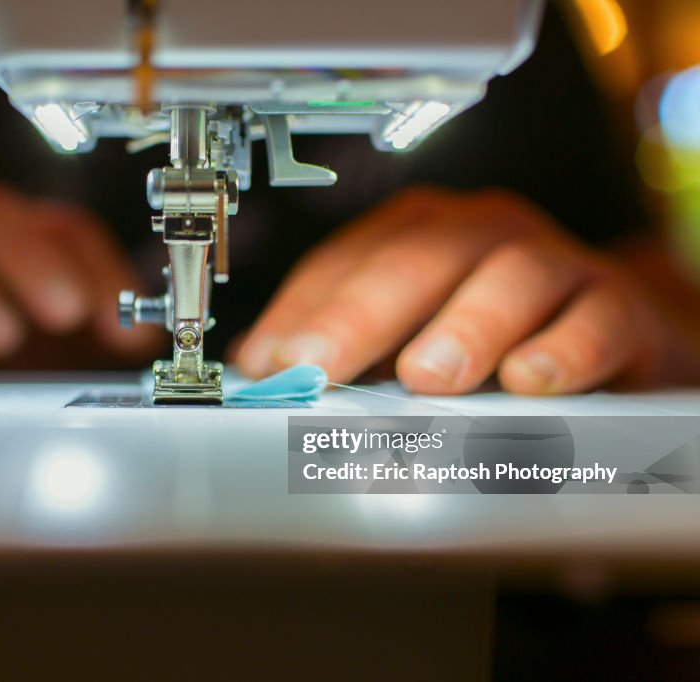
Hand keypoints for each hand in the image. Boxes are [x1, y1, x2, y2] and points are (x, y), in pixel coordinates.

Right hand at [0, 181, 160, 367]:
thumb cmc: (29, 381)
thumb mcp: (87, 364)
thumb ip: (118, 343)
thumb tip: (145, 338)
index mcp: (36, 255)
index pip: (65, 229)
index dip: (96, 267)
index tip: (114, 323)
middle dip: (27, 257)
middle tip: (60, 314)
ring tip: (0, 341)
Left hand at [235, 186, 689, 394]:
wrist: (607, 332)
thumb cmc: (490, 333)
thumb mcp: (405, 335)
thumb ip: (345, 350)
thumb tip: (263, 376)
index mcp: (418, 234)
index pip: (348, 261)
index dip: (303, 310)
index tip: (270, 362)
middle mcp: (482, 235)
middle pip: (418, 259)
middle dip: (360, 314)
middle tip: (319, 367)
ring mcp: (553, 263)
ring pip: (509, 277)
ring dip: (464, 326)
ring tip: (426, 376)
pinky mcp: (617, 307)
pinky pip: (595, 319)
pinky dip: (563, 349)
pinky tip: (527, 380)